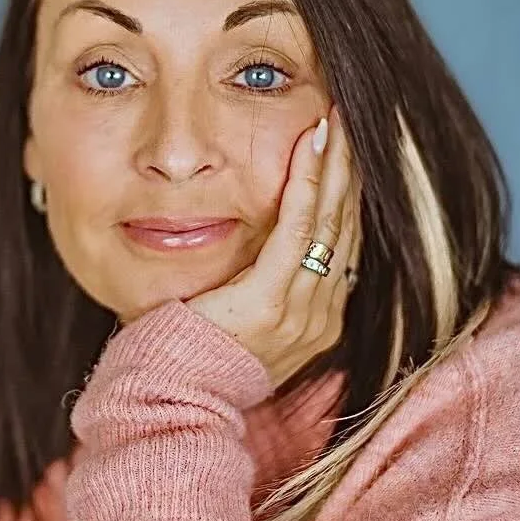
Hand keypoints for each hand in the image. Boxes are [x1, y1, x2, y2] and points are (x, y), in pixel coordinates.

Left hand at [184, 105, 358, 390]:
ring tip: (336, 121)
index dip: (348, 194)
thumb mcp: (235, 317)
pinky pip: (301, 231)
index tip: (348, 150)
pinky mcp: (271, 304)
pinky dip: (310, 184)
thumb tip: (257, 243)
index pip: (343, 245)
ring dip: (337, 166)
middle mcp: (319, 318)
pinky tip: (312, 147)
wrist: (168, 401)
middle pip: (347, 228)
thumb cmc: (189, 354)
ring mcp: (301, 314)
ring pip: (333, 223)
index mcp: (316, 321)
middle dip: (351, 171)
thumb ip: (257, 284)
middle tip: (349, 119)